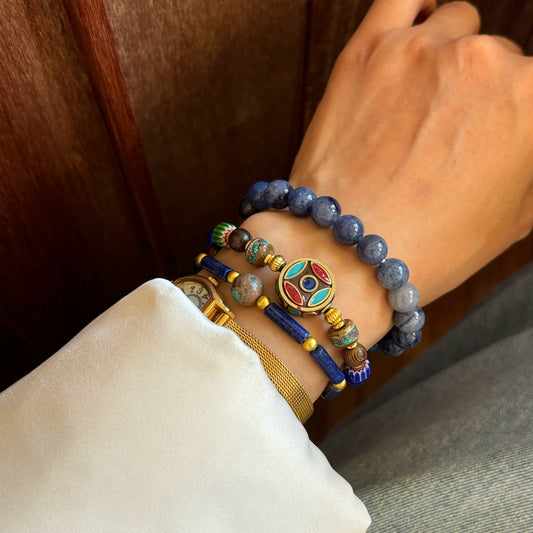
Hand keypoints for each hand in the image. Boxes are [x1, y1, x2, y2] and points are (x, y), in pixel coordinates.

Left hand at [220, 0, 532, 400]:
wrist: (344, 255)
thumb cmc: (428, 247)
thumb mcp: (517, 216)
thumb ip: (531, 161)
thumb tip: (522, 133)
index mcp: (531, 101)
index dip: (514, 117)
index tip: (495, 129)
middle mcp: (485, 61)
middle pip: (499, 57)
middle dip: (480, 94)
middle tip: (450, 137)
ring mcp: (421, 49)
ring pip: (455, 24)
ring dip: (446, 57)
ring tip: (419, 106)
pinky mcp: (366, 49)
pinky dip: (414, 12)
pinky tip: (413, 33)